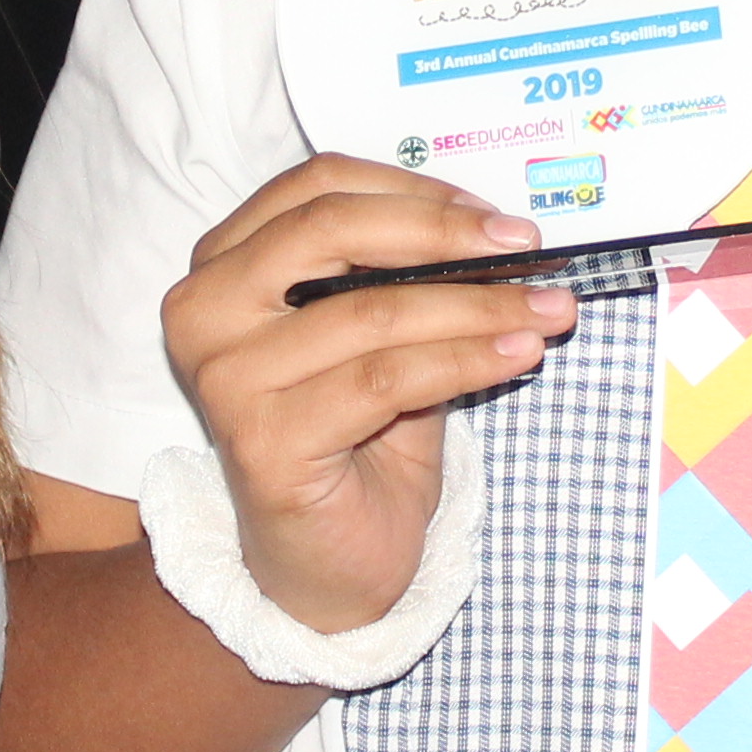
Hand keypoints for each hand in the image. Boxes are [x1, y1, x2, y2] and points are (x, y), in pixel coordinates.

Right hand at [161, 159, 576, 634]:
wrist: (326, 566)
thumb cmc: (357, 442)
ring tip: (547, 311)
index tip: (495, 215)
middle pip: (331, 229)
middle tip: (528, 248)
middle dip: (444, 233)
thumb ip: (408, 275)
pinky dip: (466, 361)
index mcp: (224, 264)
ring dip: (479, 307)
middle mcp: (204, 311)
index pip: (317, 186)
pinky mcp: (263, 441)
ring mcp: (227, 378)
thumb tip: (502, 228)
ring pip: (373, 312)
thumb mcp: (380, 337)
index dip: (414, 189)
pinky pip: (386, 381)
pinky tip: (519, 357)